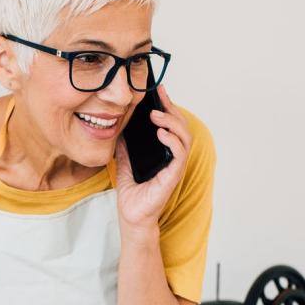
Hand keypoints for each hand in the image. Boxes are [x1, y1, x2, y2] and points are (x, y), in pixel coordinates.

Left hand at [114, 84, 192, 230]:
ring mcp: (175, 166)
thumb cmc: (132, 192)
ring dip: (172, 122)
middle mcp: (173, 156)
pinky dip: (172, 141)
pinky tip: (161, 133)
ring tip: (156, 114)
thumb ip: (126, 144)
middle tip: (159, 95)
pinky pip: (179, 154)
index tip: (159, 89)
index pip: (171, 123)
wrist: (131, 215)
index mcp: (164, 151)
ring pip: (184, 137)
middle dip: (171, 107)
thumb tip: (119, 123)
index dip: (168, 105)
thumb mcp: (124, 160)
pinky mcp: (173, 176)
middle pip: (181, 125)